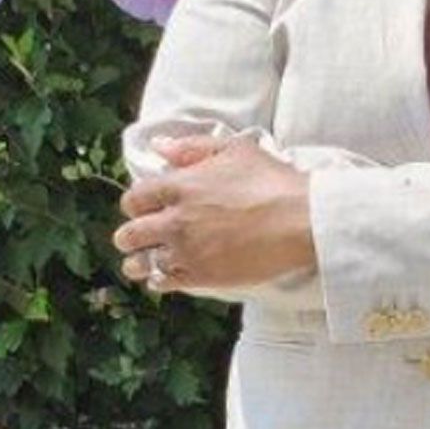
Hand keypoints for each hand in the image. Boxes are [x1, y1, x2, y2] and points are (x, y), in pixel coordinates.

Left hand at [113, 137, 314, 292]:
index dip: (137, 202)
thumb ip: (192, 147)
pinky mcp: (200, 276)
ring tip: (147, 258)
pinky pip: (162, 282)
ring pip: (140, 263)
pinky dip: (159, 278)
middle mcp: (175, 220)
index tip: (146, 205)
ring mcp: (186, 251)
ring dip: (139, 260)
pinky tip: (166, 274)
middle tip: (144, 233)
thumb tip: (158, 146)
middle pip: (129, 233)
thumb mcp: (235, 150)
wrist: (300, 220)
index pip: (135, 197)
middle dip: (132, 233)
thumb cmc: (272, 180)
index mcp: (180, 186)